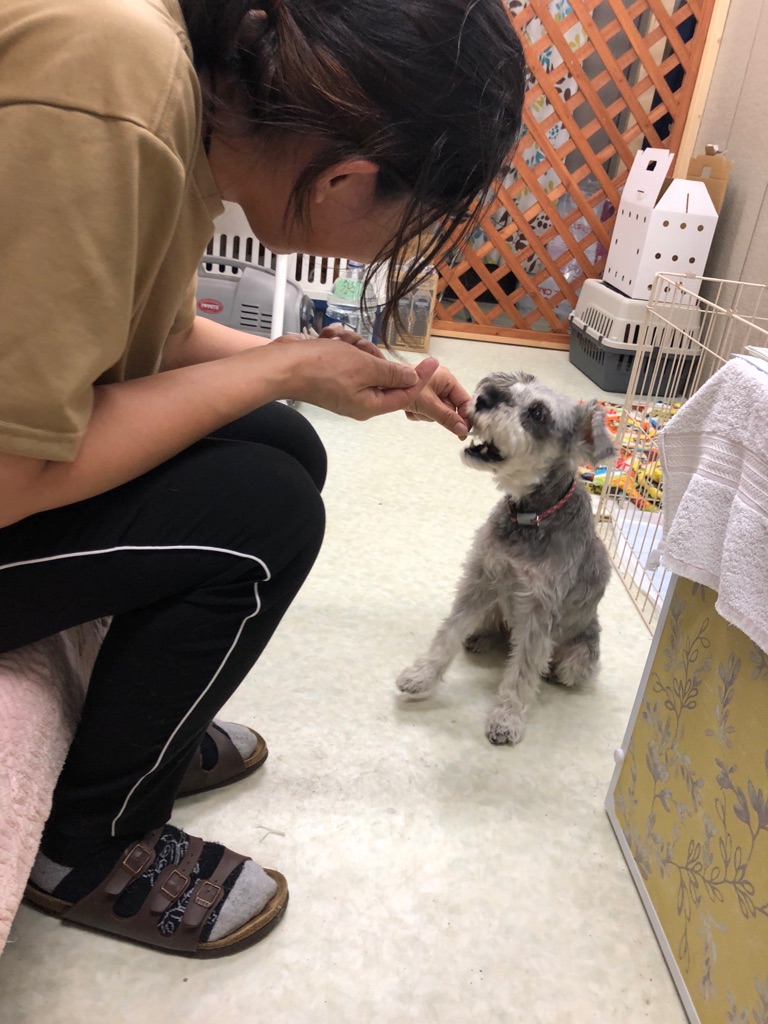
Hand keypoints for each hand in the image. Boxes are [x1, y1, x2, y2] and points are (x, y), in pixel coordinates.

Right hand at [314, 328, 470, 436]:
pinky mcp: (332, 374)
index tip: (432, 361)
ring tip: (338, 342)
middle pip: (384, 374)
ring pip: (365, 360)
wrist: (283, 364)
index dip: (420, 379)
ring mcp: (344, 388)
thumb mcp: (366, 367)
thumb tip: (412, 379)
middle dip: (373, 354)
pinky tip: (328, 340)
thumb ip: (392, 374)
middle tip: (359, 349)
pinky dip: (340, 345)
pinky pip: (347, 356)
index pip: (405, 395)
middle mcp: (359, 400)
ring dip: (354, 346)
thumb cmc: (323, 368)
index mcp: (370, 405)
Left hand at [404, 363, 471, 437]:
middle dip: (437, 415)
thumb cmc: (407, 388)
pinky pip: (426, 412)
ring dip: (426, 415)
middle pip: (449, 409)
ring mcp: (431, 391)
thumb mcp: (429, 404)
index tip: (465, 433)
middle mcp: (441, 384)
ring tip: (415, 409)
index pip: (464, 401)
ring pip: (437, 413)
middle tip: (425, 412)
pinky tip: (409, 409)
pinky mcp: (421, 398)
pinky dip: (418, 414)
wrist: (383, 385)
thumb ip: (447, 418)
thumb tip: (464, 430)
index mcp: (447, 379)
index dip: (465, 417)